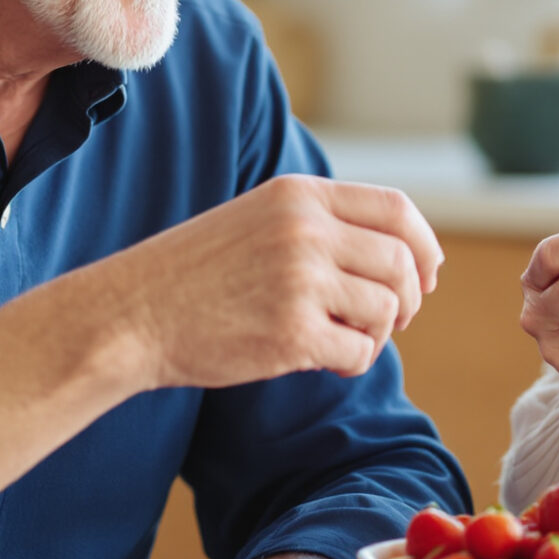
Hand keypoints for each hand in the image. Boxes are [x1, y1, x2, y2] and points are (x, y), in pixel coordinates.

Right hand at [102, 175, 443, 390]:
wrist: (131, 315)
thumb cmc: (195, 274)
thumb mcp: (258, 220)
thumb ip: (320, 225)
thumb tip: (399, 255)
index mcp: (299, 196)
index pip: (396, 210)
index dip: (424, 245)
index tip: (426, 274)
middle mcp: (306, 230)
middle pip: (401, 262)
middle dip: (408, 297)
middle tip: (392, 320)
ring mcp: (300, 281)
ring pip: (385, 309)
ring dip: (377, 333)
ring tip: (344, 340)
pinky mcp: (292, 334)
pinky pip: (359, 352)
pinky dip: (353, 362)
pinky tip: (326, 362)